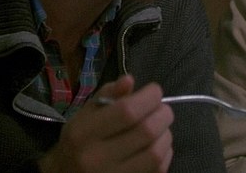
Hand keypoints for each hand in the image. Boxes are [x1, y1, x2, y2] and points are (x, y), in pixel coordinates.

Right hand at [38, 75, 173, 172]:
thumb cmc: (79, 140)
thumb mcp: (85, 113)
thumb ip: (108, 94)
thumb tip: (130, 80)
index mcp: (84, 133)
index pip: (126, 111)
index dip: (148, 97)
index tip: (154, 91)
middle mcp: (97, 157)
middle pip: (146, 131)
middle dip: (163, 114)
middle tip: (161, 108)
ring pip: (156, 152)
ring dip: (165, 134)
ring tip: (160, 127)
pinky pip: (158, 168)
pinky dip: (165, 152)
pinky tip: (157, 144)